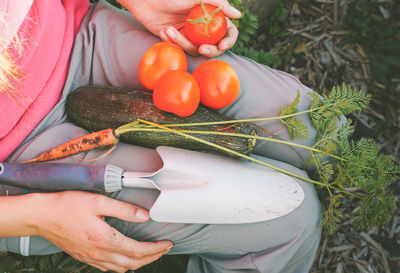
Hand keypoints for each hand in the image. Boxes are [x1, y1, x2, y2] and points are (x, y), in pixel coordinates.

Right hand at [31, 191, 171, 272]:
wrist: (41, 216)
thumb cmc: (67, 206)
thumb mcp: (98, 202)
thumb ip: (123, 209)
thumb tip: (144, 216)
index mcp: (105, 239)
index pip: (138, 250)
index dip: (156, 249)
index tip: (167, 244)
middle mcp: (99, 253)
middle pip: (132, 263)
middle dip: (152, 257)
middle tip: (164, 249)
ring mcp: (91, 258)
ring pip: (121, 269)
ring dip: (139, 263)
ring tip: (150, 254)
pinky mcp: (84, 257)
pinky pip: (108, 268)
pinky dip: (123, 265)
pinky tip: (125, 258)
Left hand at [119, 0, 240, 56]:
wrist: (146, 0)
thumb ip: (219, 4)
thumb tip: (239, 15)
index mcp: (212, 16)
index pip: (228, 31)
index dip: (229, 40)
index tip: (223, 45)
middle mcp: (203, 27)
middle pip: (215, 46)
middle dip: (210, 50)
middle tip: (202, 48)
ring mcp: (191, 35)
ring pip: (195, 50)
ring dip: (183, 42)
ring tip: (169, 29)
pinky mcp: (178, 40)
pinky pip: (181, 49)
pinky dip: (172, 42)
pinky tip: (164, 31)